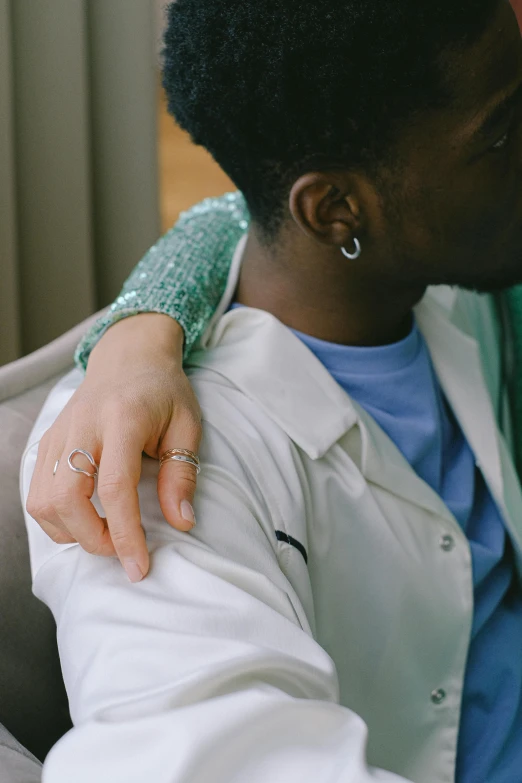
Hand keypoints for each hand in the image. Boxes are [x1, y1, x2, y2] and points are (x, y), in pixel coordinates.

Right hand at [25, 314, 201, 581]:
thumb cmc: (163, 392)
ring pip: (42, 501)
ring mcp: (58, 434)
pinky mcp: (46, 442)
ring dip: (71, 532)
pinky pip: (36, 492)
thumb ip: (183, 473)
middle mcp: (82, 426)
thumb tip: (182, 522)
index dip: (125, 534)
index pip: (116, 487)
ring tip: (105, 535)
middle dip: (93, 539)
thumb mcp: (187, 425)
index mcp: (122, 419)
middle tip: (123, 550)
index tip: (140, 567)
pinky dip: (56, 518)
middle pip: (67, 498)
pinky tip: (84, 519)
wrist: (128, 356)